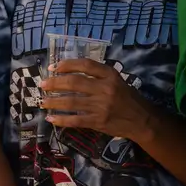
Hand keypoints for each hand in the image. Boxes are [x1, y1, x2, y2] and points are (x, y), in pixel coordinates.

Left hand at [40, 60, 155, 140]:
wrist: (142, 120)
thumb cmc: (129, 99)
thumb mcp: (118, 81)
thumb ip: (99, 76)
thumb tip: (71, 73)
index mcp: (111, 75)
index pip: (85, 65)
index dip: (67, 64)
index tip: (53, 67)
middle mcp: (105, 89)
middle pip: (74, 82)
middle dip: (54, 83)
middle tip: (43, 84)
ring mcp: (101, 106)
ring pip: (71, 102)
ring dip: (53, 101)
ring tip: (42, 101)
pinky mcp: (98, 121)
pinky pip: (75, 120)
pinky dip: (61, 119)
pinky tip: (51, 118)